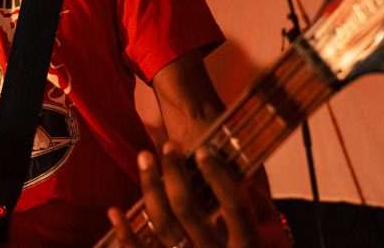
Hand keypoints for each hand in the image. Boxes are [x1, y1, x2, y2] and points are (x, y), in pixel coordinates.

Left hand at [107, 142, 289, 246]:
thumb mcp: (269, 236)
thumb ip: (257, 207)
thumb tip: (241, 169)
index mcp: (246, 246)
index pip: (234, 206)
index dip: (219, 176)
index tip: (204, 151)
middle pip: (188, 209)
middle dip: (174, 173)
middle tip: (169, 146)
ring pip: (163, 225)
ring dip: (150, 188)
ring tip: (144, 158)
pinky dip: (125, 233)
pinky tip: (114, 212)